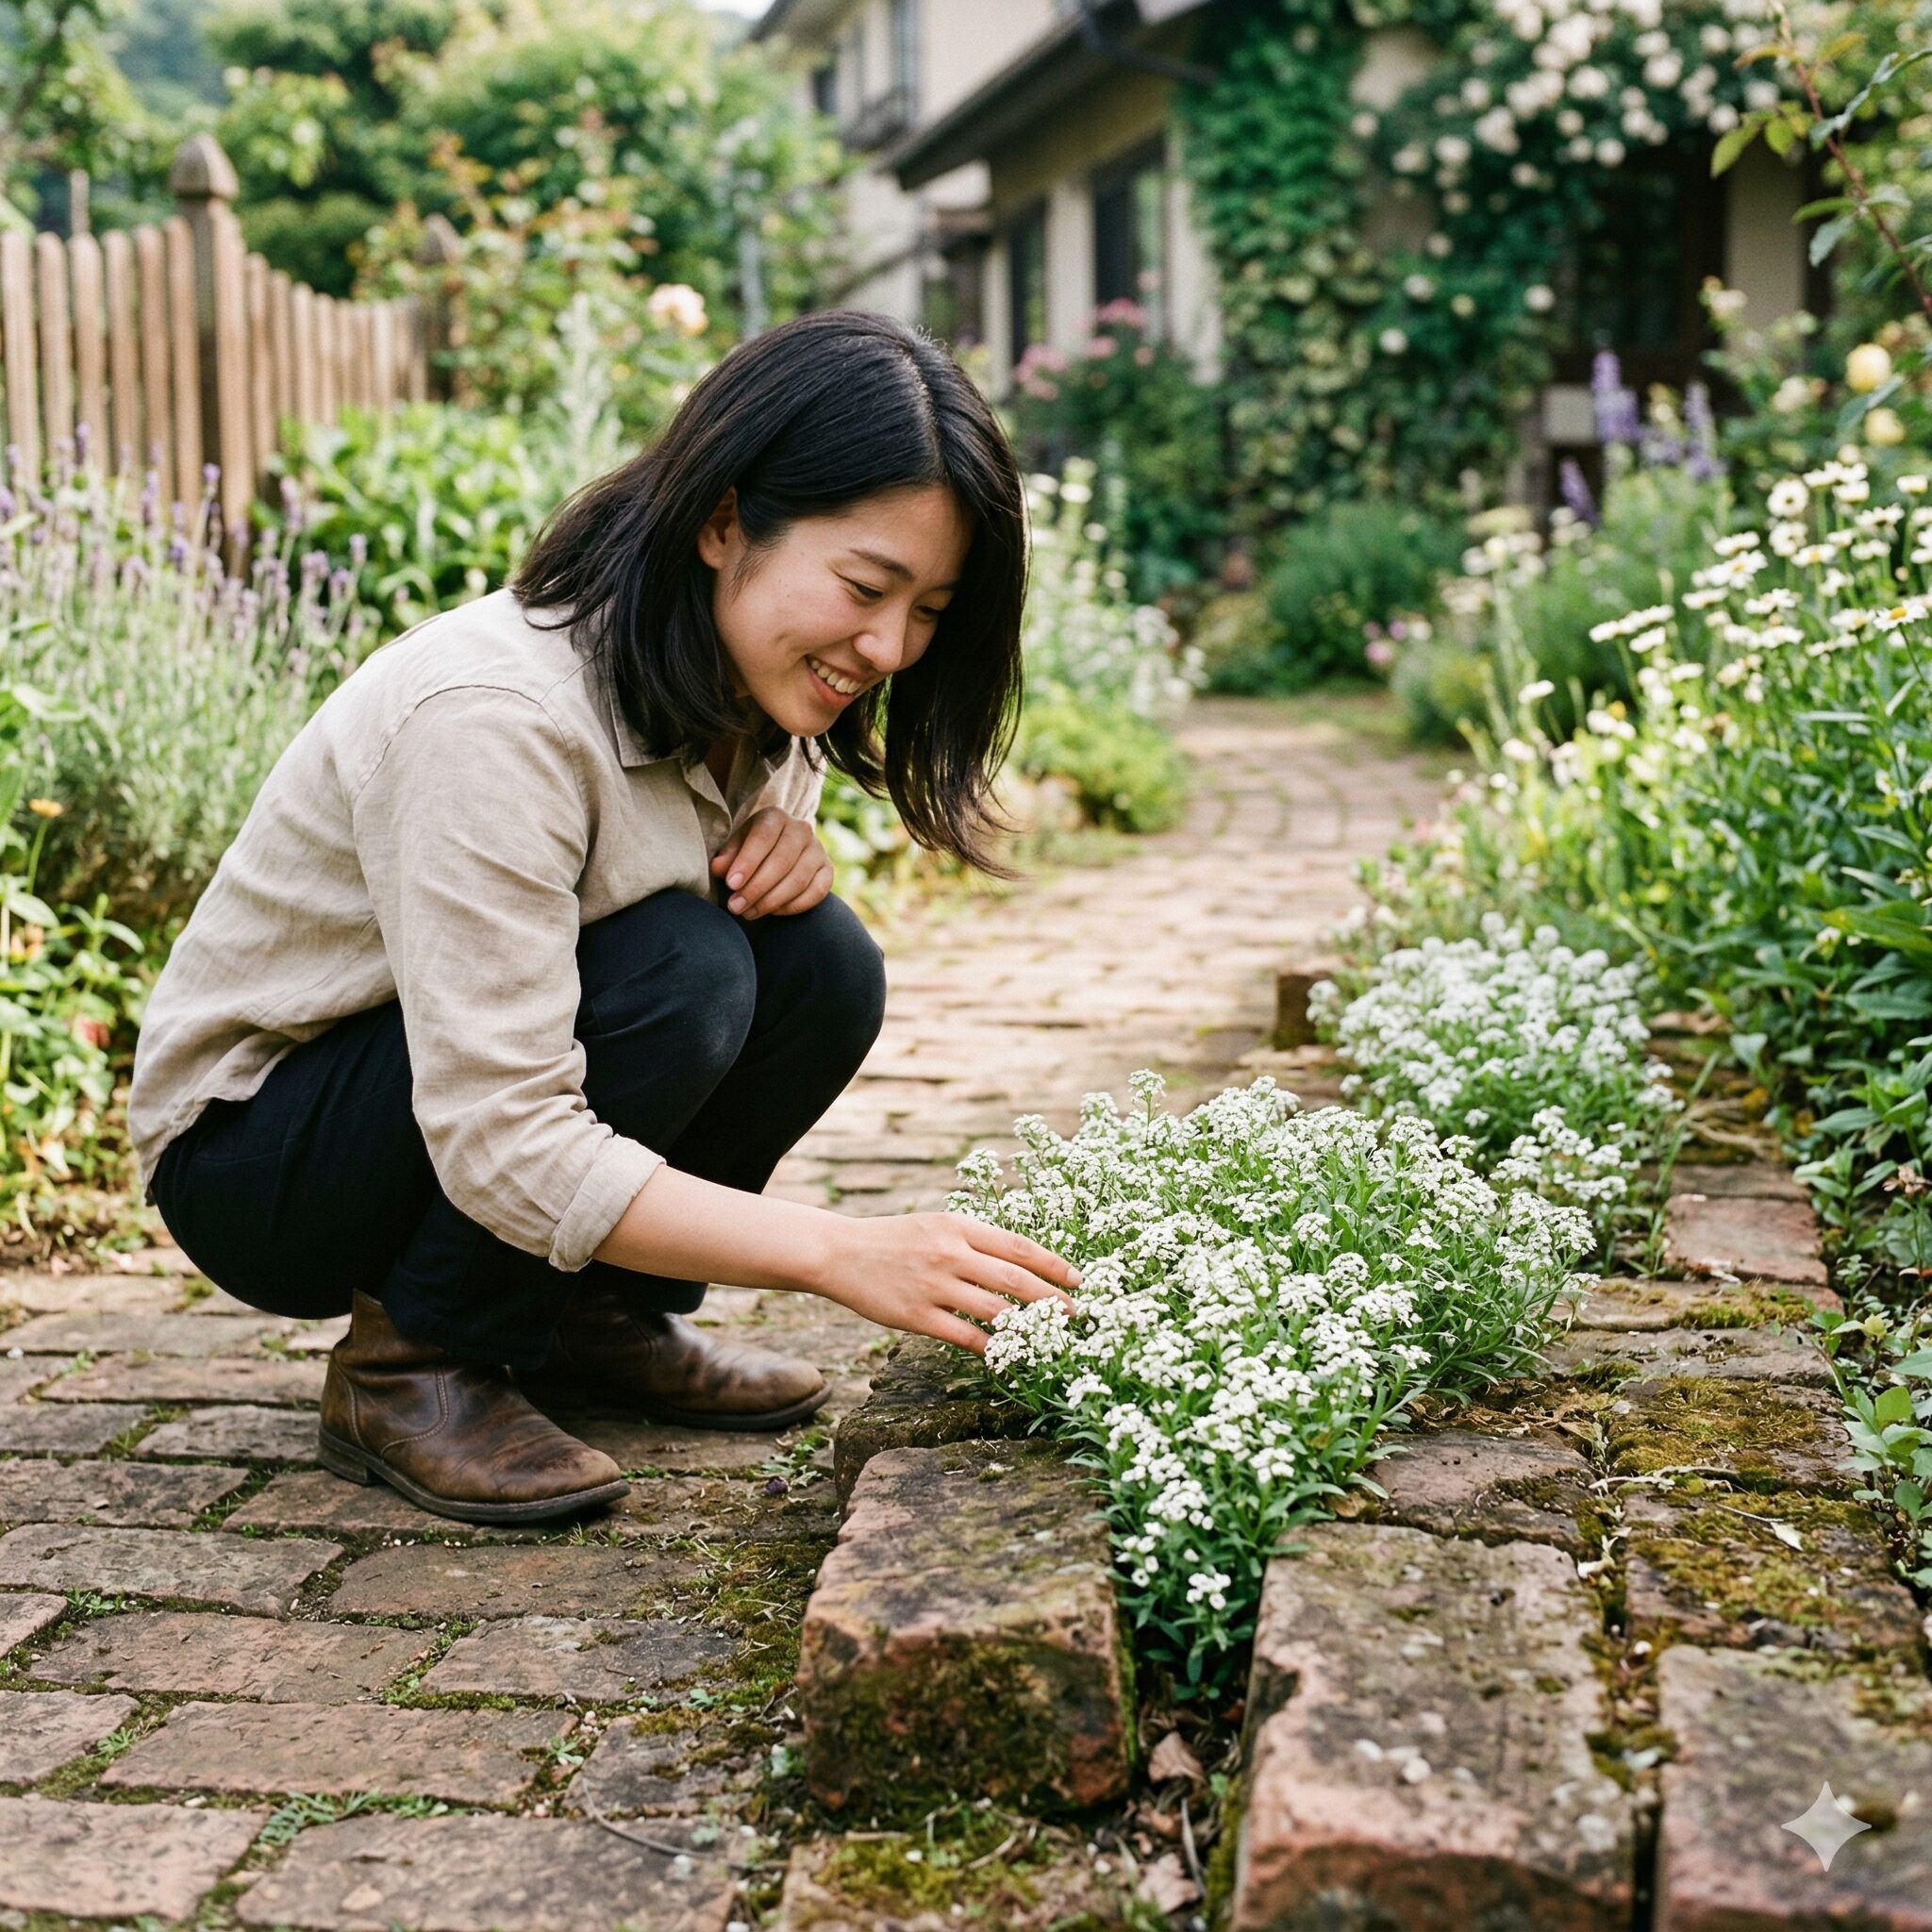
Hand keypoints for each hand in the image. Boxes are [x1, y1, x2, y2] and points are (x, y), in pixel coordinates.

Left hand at [711, 808, 832, 918]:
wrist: (779, 852)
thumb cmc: (752, 850)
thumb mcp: (736, 847)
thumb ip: (727, 857)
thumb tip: (718, 868)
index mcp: (775, 817)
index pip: (763, 837)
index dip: (747, 862)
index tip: (731, 884)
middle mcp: (801, 829)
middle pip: (782, 860)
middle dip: (757, 887)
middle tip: (736, 906)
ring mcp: (818, 850)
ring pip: (798, 879)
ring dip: (772, 901)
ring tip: (749, 913)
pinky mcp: (828, 871)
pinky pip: (815, 893)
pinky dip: (793, 906)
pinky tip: (773, 912)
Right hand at [810, 1210, 1081, 1353]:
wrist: (840, 1253)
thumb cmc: (895, 1239)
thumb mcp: (937, 1224)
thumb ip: (975, 1240)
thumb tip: (1021, 1261)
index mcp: (959, 1226)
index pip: (1019, 1245)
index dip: (1054, 1264)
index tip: (1079, 1279)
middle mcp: (951, 1253)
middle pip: (1016, 1280)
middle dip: (1053, 1300)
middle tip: (1076, 1315)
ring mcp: (934, 1286)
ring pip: (995, 1312)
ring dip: (1028, 1328)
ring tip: (1049, 1339)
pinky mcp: (916, 1316)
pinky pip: (965, 1337)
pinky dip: (991, 1349)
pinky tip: (1007, 1356)